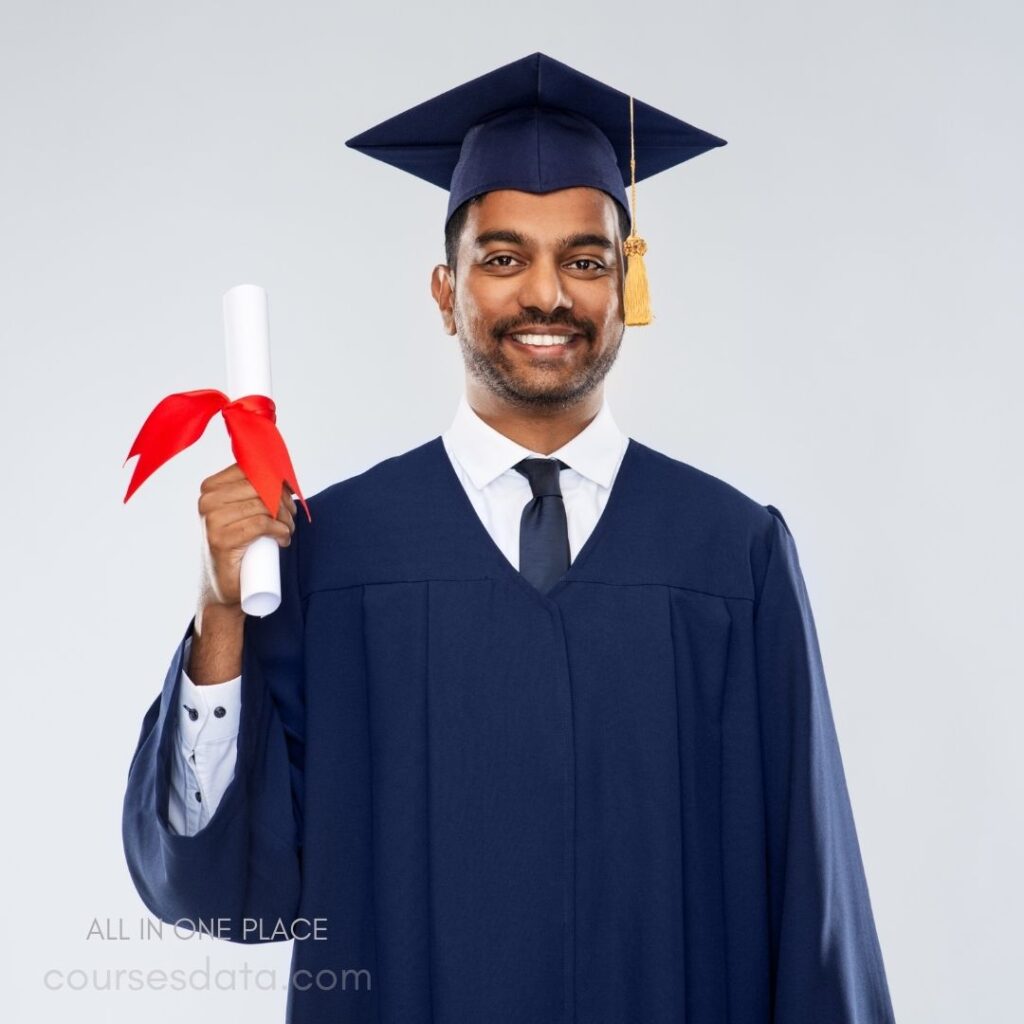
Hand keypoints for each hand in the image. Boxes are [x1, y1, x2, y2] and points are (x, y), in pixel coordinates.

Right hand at [196, 463, 296, 610]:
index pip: (250, 469)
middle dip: (284, 501)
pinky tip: (283, 539)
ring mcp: (212, 520)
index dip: (276, 480)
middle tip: (290, 519)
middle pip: (260, 487)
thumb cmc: (239, 545)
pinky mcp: (221, 539)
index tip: (289, 494)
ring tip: (287, 531)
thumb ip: (253, 491)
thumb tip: (284, 477)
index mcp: (210, 488)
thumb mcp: (243, 512)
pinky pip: (261, 524)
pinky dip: (280, 531)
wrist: (223, 585)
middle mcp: (207, 501)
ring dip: (285, 519)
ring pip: (263, 506)